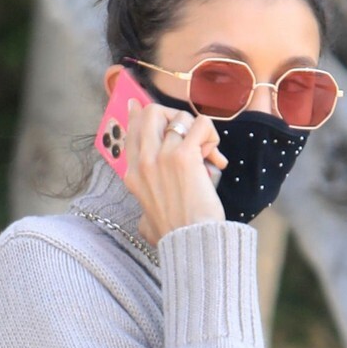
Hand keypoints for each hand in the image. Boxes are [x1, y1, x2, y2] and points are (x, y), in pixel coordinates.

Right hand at [120, 90, 224, 240]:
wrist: (191, 242)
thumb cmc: (174, 235)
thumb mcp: (146, 221)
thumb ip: (144, 213)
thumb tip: (144, 223)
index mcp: (132, 174)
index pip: (132, 129)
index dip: (139, 113)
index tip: (141, 105)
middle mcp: (143, 161)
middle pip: (152, 111)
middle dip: (174, 118)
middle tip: (188, 137)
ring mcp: (162, 156)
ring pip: (181, 117)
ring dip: (198, 131)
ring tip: (207, 154)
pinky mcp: (184, 155)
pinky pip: (200, 123)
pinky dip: (210, 134)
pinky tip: (214, 156)